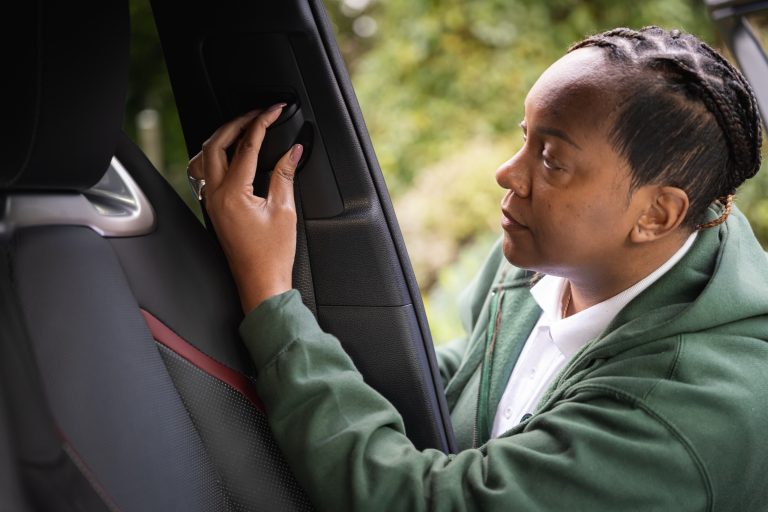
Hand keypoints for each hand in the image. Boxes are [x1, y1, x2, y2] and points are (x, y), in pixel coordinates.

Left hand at [188, 105, 302, 312]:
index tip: (274, 111)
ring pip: (205, 156)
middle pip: (216, 144)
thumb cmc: (271, 255)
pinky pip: (205, 172)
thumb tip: (293, 151)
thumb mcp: (284, 210)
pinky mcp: (214, 208)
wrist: (260, 282)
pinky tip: (230, 154)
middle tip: (259, 113)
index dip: (262, 122)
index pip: (246, 146)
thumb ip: (285, 175)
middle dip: (237, 122)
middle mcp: (215, 195)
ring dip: (221, 137)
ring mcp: (211, 202)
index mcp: (233, 194)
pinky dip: (216, 155)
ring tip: (242, 127)